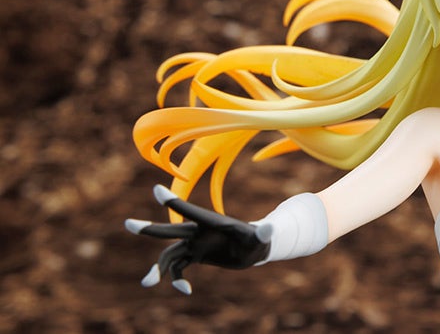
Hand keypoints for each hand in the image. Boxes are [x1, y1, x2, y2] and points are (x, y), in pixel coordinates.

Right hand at [125, 185, 271, 293]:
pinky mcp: (196, 255)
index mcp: (212, 222)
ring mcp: (195, 244)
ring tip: (147, 283)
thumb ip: (264, 233)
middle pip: (170, 230)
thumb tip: (271, 229)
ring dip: (158, 269)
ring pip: (169, 255)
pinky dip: (176, 279)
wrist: (255, 247)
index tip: (156, 189)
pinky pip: (178, 268)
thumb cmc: (260, 238)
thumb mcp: (262, 237)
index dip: (174, 202)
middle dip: (149, 228)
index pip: (190, 211)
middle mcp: (199, 231)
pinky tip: (186, 290)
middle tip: (127, 223)